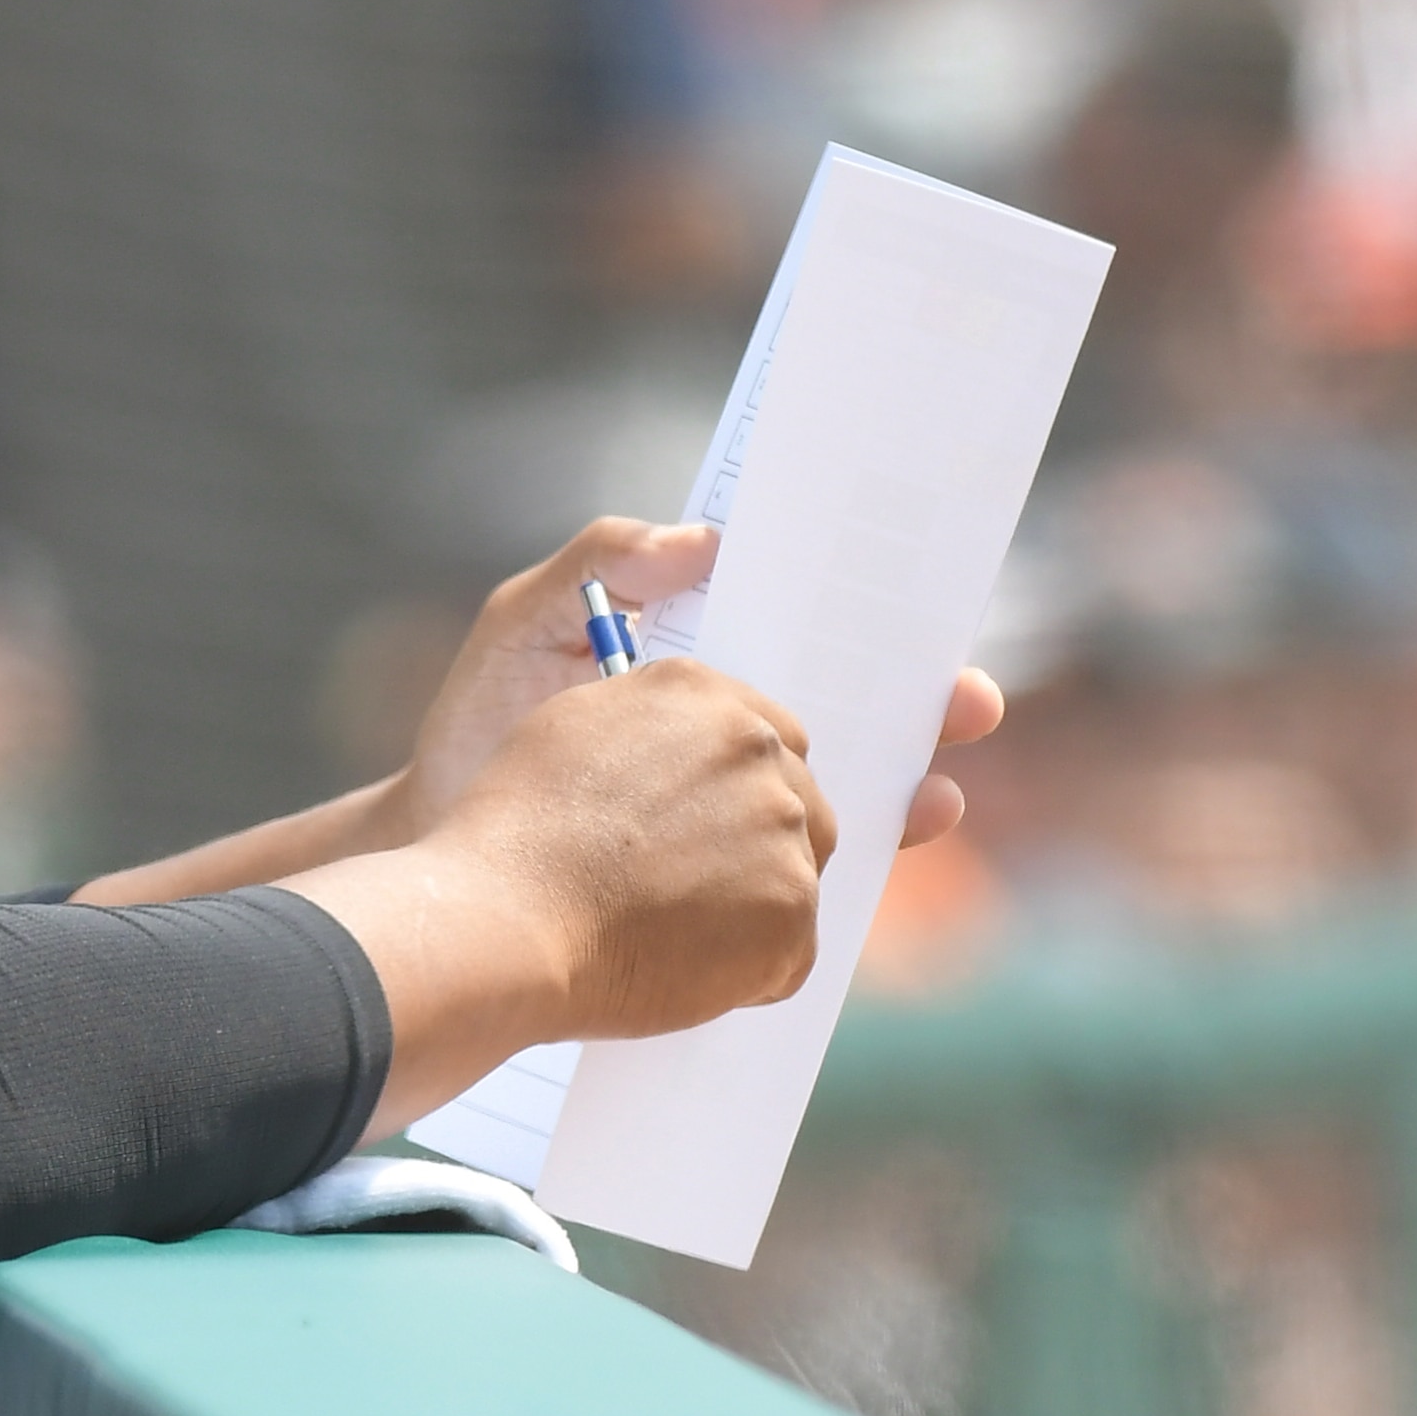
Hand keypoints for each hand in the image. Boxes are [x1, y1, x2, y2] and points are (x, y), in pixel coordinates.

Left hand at [390, 519, 1006, 850]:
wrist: (448, 849)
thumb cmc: (479, 730)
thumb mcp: (526, 625)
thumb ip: (604, 563)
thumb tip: (709, 538)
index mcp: (705, 664)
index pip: (811, 632)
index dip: (876, 625)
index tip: (924, 618)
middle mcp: (734, 735)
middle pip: (857, 713)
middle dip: (923, 709)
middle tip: (967, 701)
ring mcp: (733, 808)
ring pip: (847, 794)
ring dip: (908, 791)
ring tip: (936, 795)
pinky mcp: (723, 877)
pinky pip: (802, 869)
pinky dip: (853, 864)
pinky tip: (877, 858)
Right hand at [426, 657, 838, 1041]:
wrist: (504, 920)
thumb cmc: (513, 836)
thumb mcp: (570, 730)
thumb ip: (649, 732)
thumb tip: (678, 760)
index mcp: (703, 697)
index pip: (768, 738)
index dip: (737, 791)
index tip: (707, 828)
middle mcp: (757, 750)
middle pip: (799, 804)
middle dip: (758, 847)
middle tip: (690, 891)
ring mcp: (783, 832)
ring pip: (793, 879)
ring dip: (748, 910)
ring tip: (666, 936)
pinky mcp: (789, 912)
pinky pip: (788, 954)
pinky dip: (745, 973)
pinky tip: (676, 971)